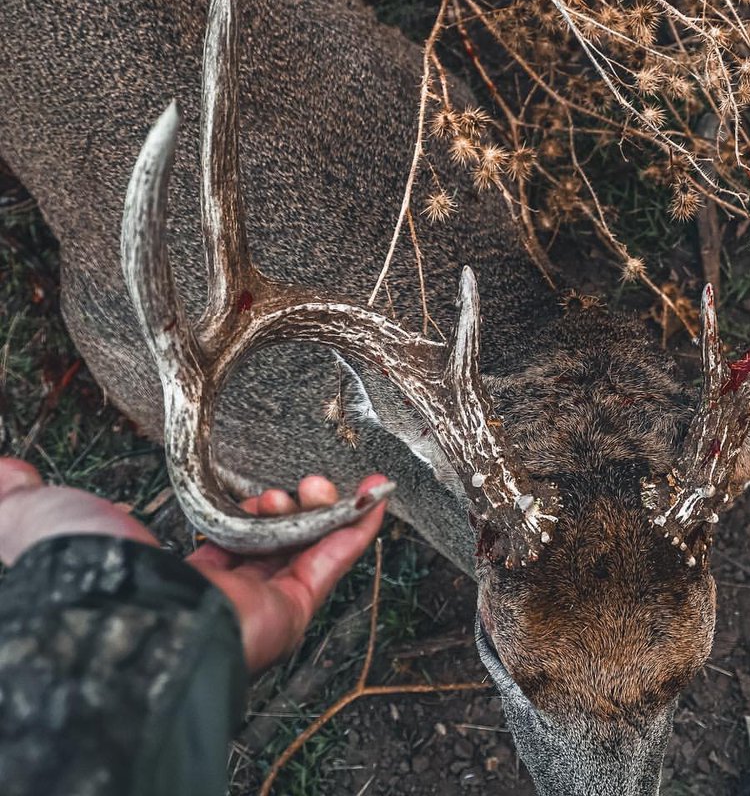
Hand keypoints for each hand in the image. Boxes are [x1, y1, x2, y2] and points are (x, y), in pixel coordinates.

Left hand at [0, 458, 386, 673]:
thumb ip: (23, 494)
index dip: (243, 511)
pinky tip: (375, 495)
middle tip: (289, 482)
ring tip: (318, 482)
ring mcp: (257, 604)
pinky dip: (358, 525)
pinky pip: (333, 561)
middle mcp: (218, 596)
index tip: (257, 487)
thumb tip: (7, 469)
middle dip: (289, 505)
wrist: (118, 617)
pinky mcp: (288, 610)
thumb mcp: (40, 515)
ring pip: (305, 549)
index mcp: (170, 578)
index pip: (221, 543)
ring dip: (322, 507)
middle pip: (271, 543)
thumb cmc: (78, 574)